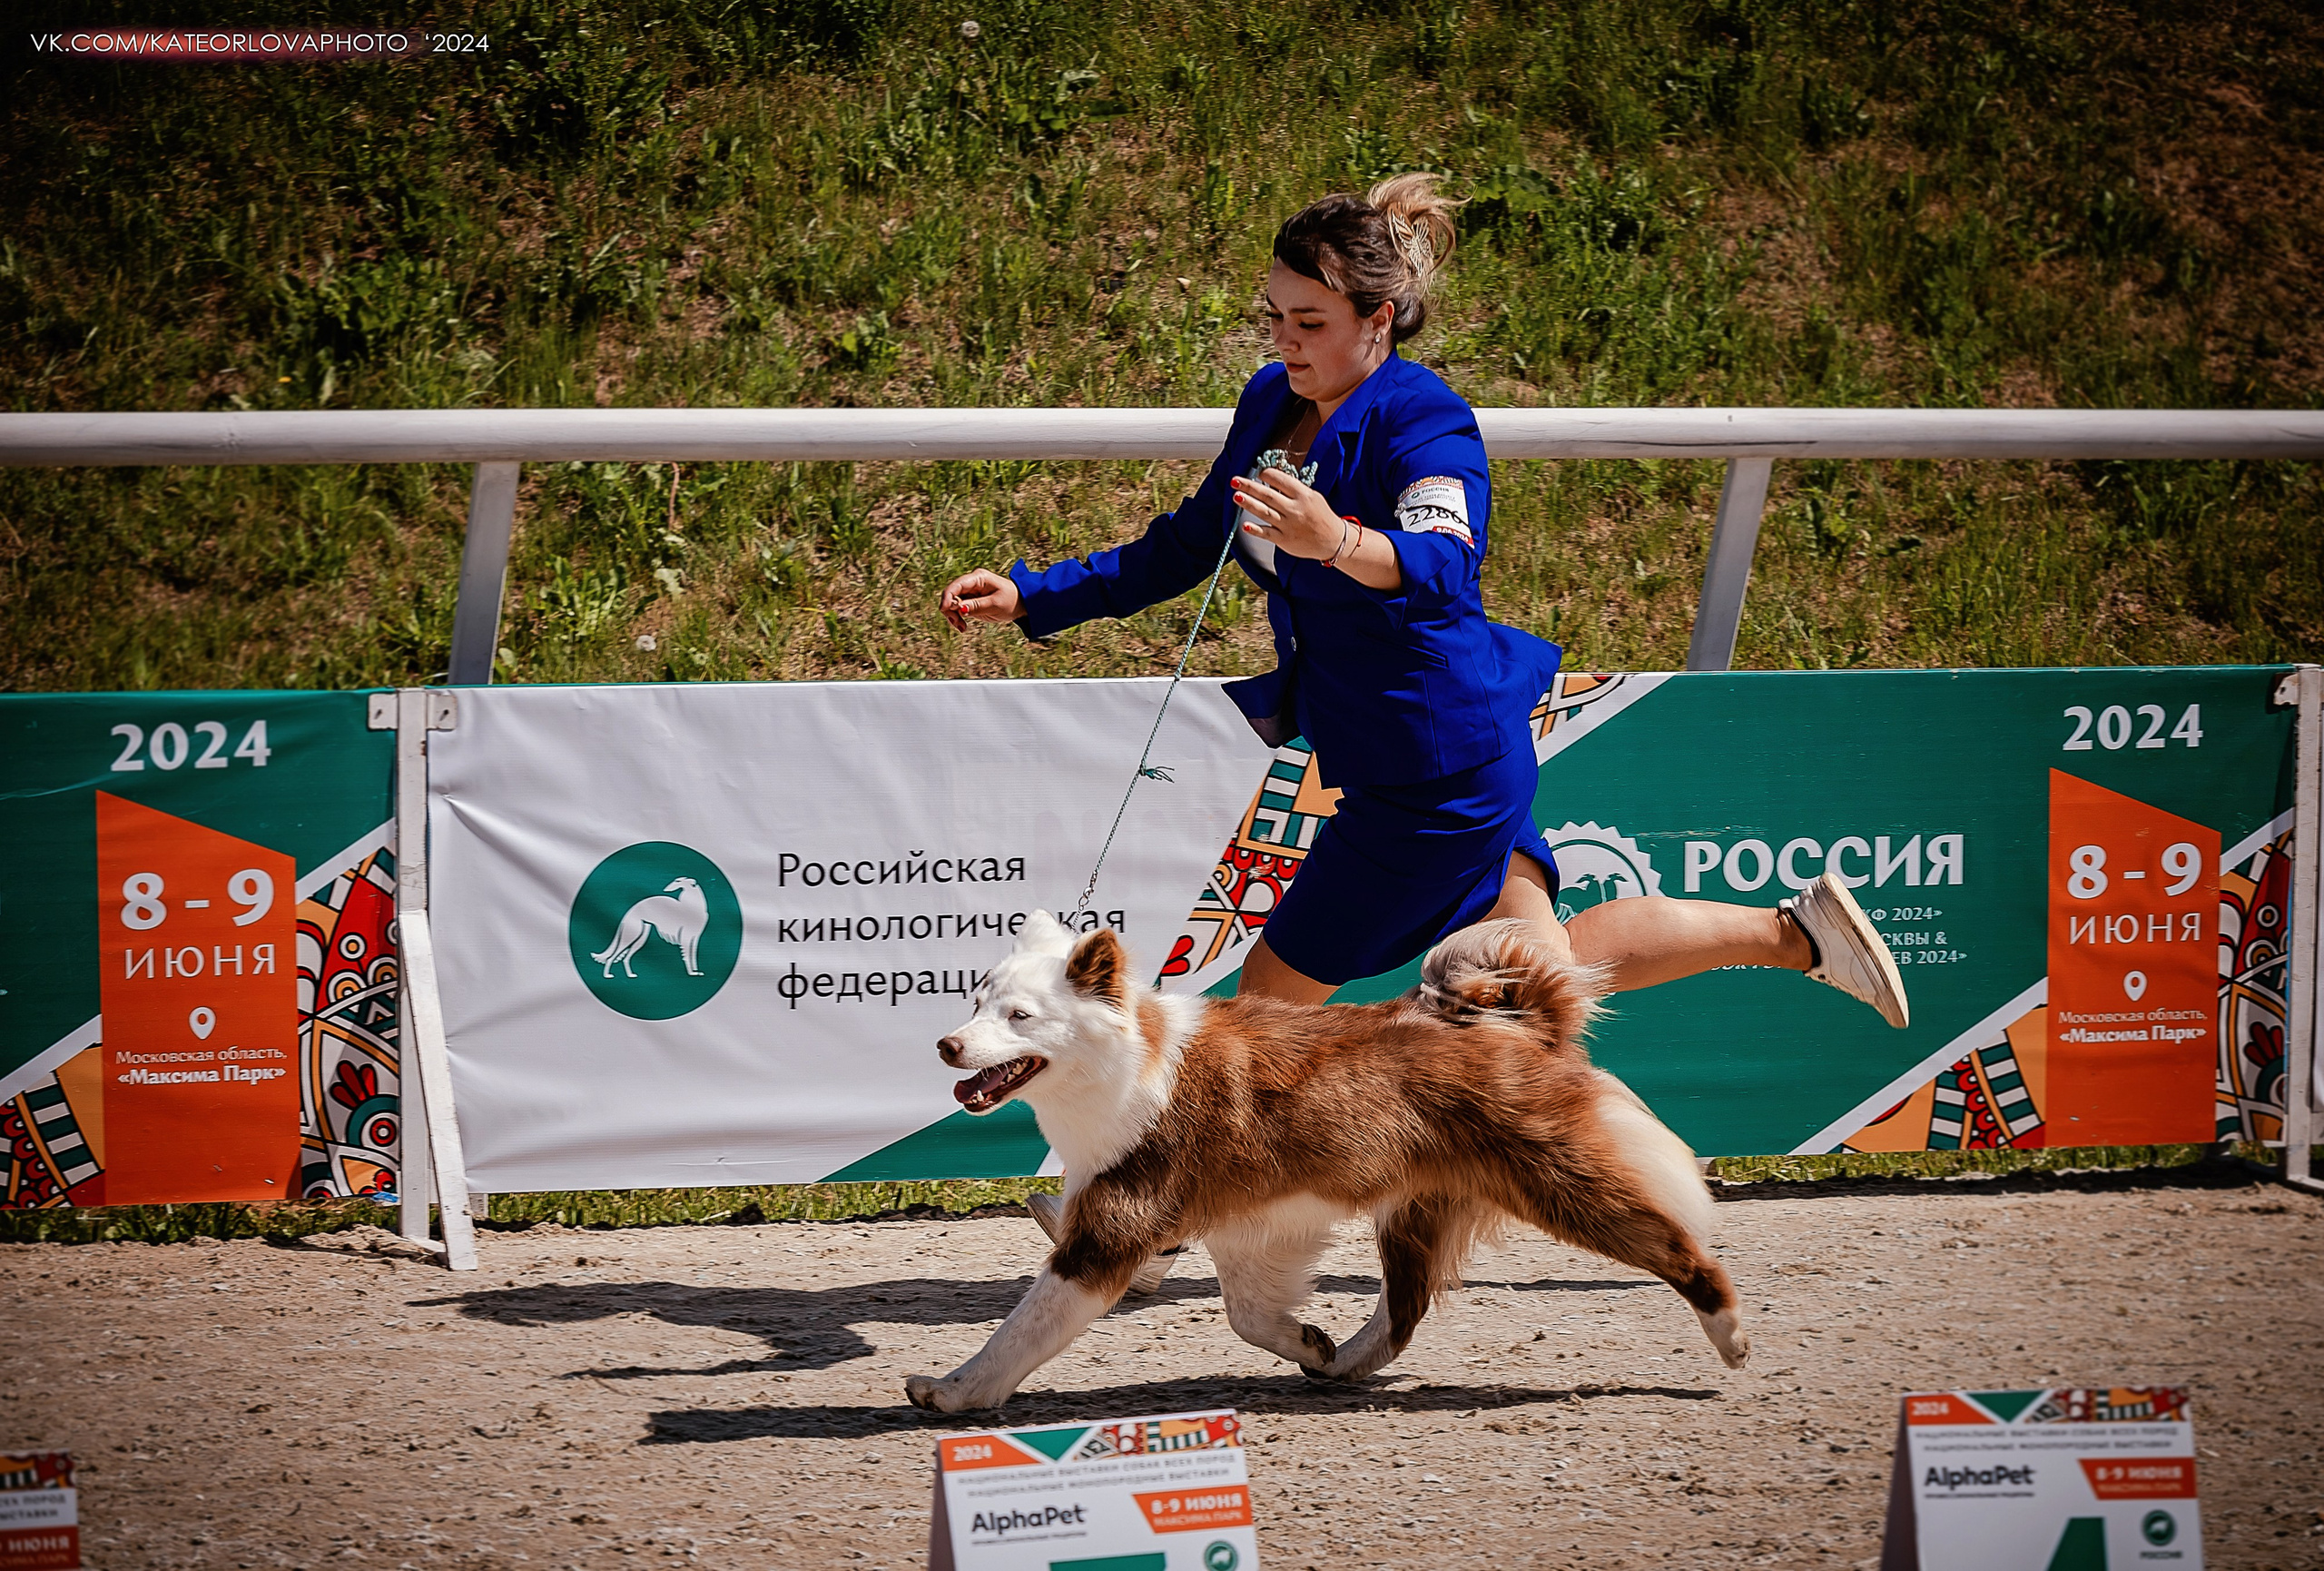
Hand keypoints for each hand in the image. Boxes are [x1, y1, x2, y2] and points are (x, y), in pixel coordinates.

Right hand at [939, 569, 1022, 629]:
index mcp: (978, 578)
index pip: (956, 585)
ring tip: (962, 628)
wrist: (1019, 604)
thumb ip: (977, 606)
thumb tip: (959, 608)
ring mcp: (969, 592)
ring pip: (951, 603)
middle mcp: (971, 583)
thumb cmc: (1011, 601)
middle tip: (958, 624)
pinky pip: (957, 609)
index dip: (947, 597)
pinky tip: (963, 627)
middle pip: (951, 594)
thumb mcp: (995, 604)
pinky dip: (957, 618)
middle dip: (950, 610)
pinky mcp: (969, 601)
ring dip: (953, 616)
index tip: (943, 610)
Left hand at [1230, 467, 1347, 561]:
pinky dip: (1256, 530)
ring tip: (1236, 496)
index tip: (1258, 473)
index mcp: (1303, 495)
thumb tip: (1271, 480)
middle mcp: (1295, 509)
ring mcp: (1289, 525)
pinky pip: (1267, 534)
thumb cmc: (1320, 515)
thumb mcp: (1312, 497)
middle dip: (1250, 487)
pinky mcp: (1285, 540)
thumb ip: (1293, 489)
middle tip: (1235, 481)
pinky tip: (1244, 525)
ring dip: (1249, 504)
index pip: (1281, 480)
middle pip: (1268, 495)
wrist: (1333, 540)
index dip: (1266, 474)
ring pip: (1265, 512)